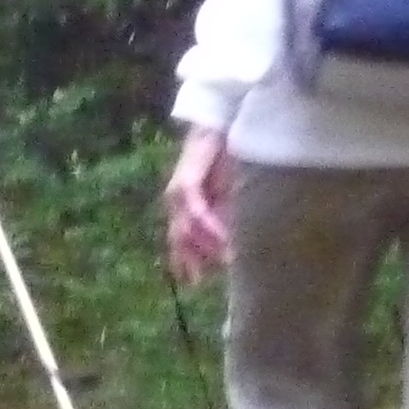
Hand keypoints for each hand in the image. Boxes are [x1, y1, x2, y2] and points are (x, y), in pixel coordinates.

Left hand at [163, 127, 233, 283]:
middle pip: (178, 240)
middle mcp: (177, 201)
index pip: (180, 241)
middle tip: (201, 282)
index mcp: (184, 206)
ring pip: (186, 230)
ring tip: (229, 261)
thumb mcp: (228, 195)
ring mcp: (179, 193)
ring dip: (208, 248)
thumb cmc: (228, 158)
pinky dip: (210, 227)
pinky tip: (224, 239)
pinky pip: (196, 212)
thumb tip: (232, 248)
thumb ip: (226, 218)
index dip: (185, 263)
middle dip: (190, 262)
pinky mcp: (187, 183)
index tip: (194, 283)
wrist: (222, 125)